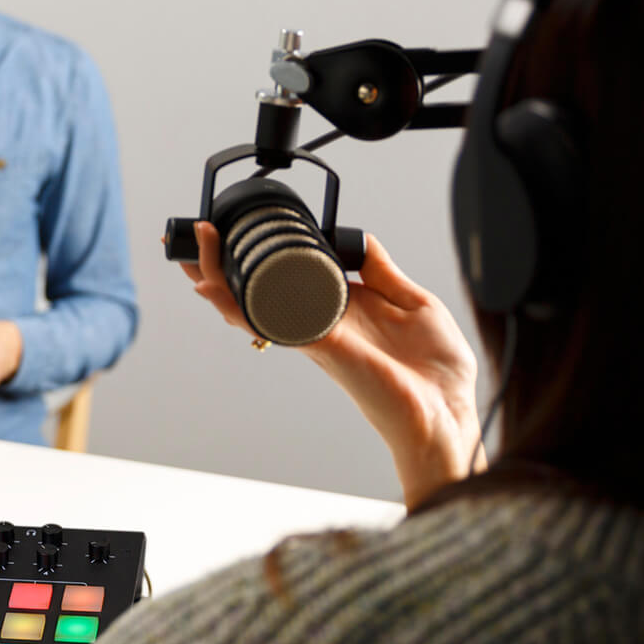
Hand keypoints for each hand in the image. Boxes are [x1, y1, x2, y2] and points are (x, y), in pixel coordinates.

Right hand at [181, 221, 480, 506]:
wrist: (449, 409)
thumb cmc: (434, 371)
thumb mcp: (413, 301)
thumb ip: (382, 268)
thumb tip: (359, 238)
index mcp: (341, 309)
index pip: (288, 279)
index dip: (259, 258)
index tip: (237, 233)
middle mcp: (320, 322)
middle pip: (255, 292)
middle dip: (217, 268)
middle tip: (194, 237)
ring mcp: (316, 336)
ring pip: (251, 306)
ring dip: (216, 278)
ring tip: (194, 249)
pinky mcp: (321, 346)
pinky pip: (271, 322)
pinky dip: (239, 305)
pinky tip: (215, 288)